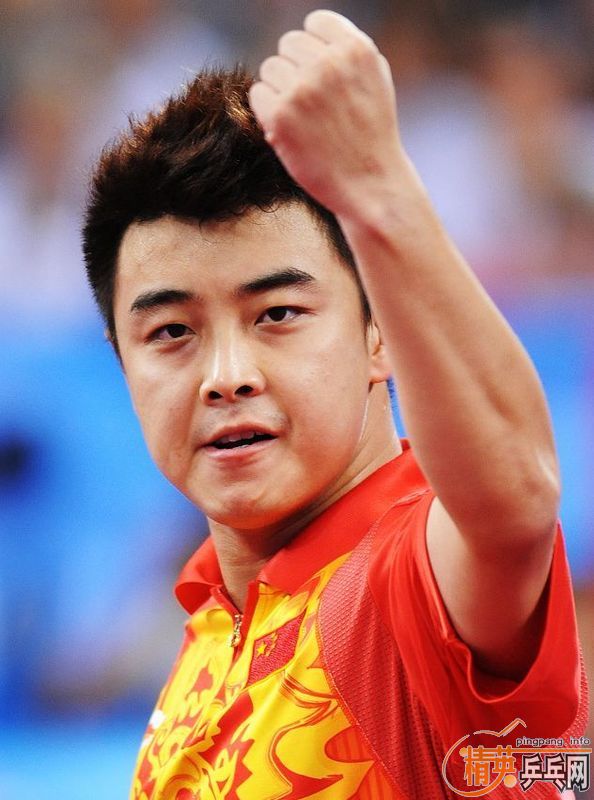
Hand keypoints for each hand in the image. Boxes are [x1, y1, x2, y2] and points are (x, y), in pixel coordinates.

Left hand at [249, 10, 403, 219]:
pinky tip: (289, 131)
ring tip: (303, 119)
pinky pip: (258, 95)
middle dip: (296, 71)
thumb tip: (312, 33)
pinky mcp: (280, 115)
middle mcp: (328, 63)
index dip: (314, 49)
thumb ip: (347, 53)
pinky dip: (268, 113)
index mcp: (355, 49)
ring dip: (280, 91)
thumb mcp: (374, 82)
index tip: (320, 76)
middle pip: (288, 44)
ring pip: (270, 68)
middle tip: (311, 105)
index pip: (315, 22)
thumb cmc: (371, 137)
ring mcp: (302, 88)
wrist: (370, 185)